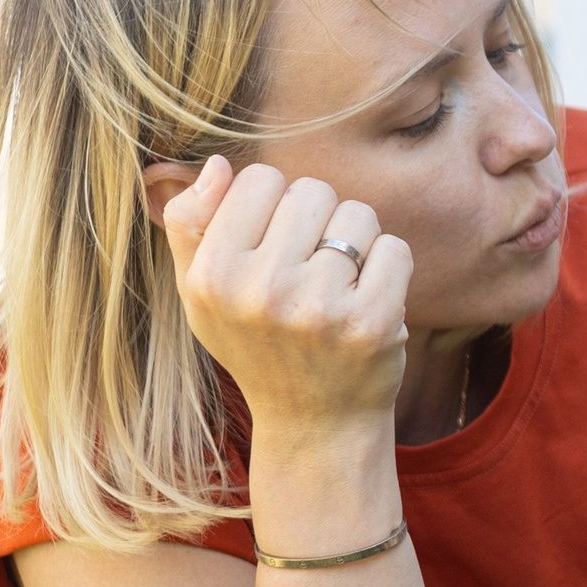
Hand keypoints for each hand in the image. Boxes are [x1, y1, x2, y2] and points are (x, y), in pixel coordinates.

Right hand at [158, 157, 412, 430]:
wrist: (315, 422)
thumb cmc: (256, 343)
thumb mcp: (201, 293)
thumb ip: (192, 225)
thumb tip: (218, 164)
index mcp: (212, 276)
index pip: (259, 178)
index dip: (274, 205)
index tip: (274, 246)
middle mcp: (260, 291)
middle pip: (312, 190)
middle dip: (318, 221)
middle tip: (310, 271)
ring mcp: (319, 309)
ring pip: (358, 215)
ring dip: (356, 243)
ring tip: (339, 287)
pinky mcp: (372, 324)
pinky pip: (394, 249)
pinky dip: (389, 268)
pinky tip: (367, 302)